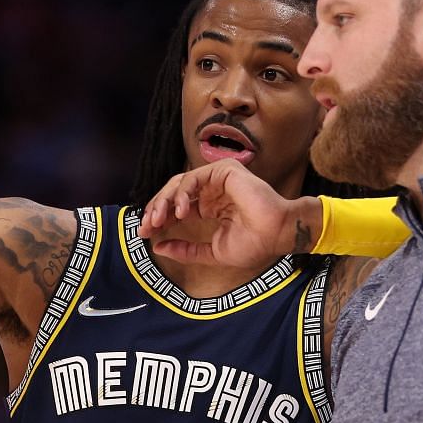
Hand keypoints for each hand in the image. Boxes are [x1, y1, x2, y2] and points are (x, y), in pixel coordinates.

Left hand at [138, 161, 307, 268]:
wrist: (277, 235)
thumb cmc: (254, 244)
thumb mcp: (211, 252)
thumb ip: (186, 250)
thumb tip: (158, 247)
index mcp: (210, 207)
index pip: (177, 208)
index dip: (159, 219)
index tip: (145, 234)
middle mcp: (212, 191)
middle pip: (174, 193)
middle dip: (156, 209)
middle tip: (145, 226)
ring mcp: (217, 179)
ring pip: (180, 183)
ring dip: (164, 201)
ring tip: (158, 220)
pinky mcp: (223, 170)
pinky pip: (193, 177)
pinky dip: (182, 193)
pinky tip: (180, 212)